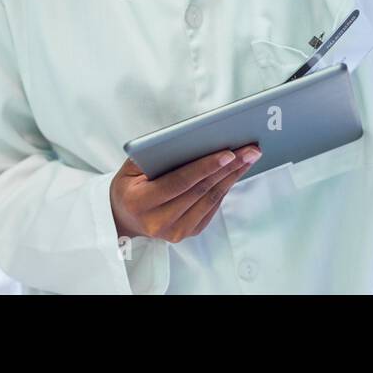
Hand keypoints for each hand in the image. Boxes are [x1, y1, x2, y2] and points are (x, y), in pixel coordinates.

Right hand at [111, 145, 260, 242]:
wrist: (124, 217)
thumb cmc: (129, 186)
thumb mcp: (131, 167)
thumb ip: (154, 155)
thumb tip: (191, 140)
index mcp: (140, 202)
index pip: (179, 182)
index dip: (205, 167)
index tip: (228, 153)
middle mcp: (158, 221)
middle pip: (201, 190)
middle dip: (228, 168)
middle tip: (249, 149)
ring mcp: (175, 231)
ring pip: (211, 199)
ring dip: (233, 176)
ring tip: (248, 157)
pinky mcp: (187, 233)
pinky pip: (212, 207)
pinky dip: (225, 187)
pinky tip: (236, 171)